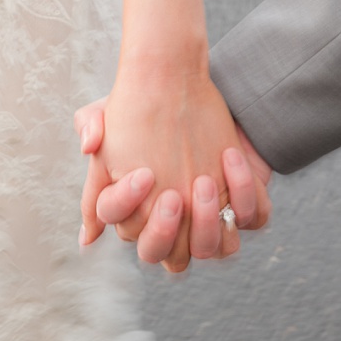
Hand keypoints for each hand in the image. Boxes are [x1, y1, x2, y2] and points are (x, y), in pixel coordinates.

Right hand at [74, 72, 269, 271]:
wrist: (185, 82)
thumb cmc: (141, 108)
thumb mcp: (107, 119)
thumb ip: (90, 143)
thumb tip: (88, 217)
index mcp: (138, 213)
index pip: (130, 234)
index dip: (132, 210)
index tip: (143, 173)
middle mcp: (175, 224)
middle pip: (169, 258)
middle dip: (167, 232)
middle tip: (173, 196)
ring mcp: (211, 216)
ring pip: (213, 249)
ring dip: (210, 224)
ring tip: (205, 180)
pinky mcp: (243, 199)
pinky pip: (252, 217)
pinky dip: (246, 195)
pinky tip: (231, 157)